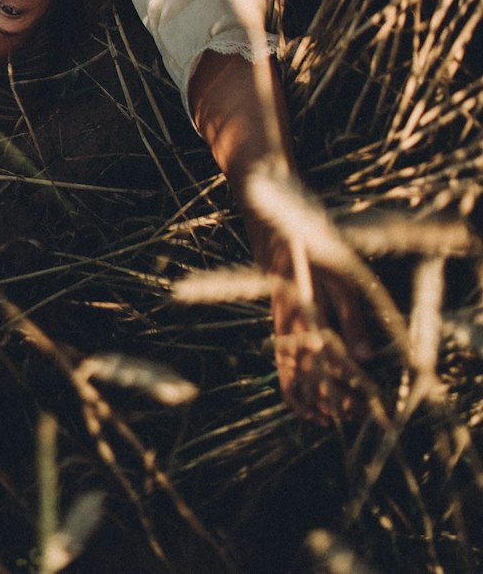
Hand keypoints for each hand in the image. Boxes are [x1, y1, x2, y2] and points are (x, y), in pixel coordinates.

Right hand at [264, 243, 373, 425]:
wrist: (272, 227)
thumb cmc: (311, 246)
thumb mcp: (339, 275)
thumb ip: (352, 317)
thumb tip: (367, 358)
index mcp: (303, 318)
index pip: (326, 369)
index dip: (349, 391)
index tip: (372, 402)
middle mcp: (287, 331)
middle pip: (310, 383)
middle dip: (338, 404)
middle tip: (366, 413)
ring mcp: (279, 333)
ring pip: (292, 383)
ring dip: (317, 404)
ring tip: (341, 417)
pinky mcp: (279, 331)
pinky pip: (284, 371)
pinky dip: (299, 393)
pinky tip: (316, 402)